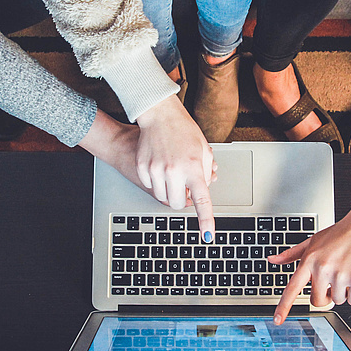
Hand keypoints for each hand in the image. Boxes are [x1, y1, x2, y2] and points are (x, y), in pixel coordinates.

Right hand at [134, 95, 216, 241]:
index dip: (206, 220)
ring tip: (173, 172)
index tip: (208, 236)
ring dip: (169, 191)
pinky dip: (156, 181)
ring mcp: (156, 170)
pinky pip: (150, 186)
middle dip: (182, 200)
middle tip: (184, 186)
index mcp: (194, 167)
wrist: (159, 115)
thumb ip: (206, 173)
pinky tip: (160, 165)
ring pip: (162, 197)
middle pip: (177, 204)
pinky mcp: (142, 168)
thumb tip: (203, 190)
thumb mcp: (204, 150)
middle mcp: (174, 171)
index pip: (202, 200)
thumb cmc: (184, 130)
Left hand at [268, 197, 350, 323]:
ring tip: (345, 271)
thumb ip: (291, 254)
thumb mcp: (312, 241)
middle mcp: (323, 269)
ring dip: (342, 291)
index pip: (292, 288)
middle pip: (317, 301)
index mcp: (309, 260)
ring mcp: (340, 276)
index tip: (277, 320)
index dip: (284, 306)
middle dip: (325, 296)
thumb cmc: (339, 234)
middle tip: (332, 280)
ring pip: (337, 301)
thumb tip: (272, 260)